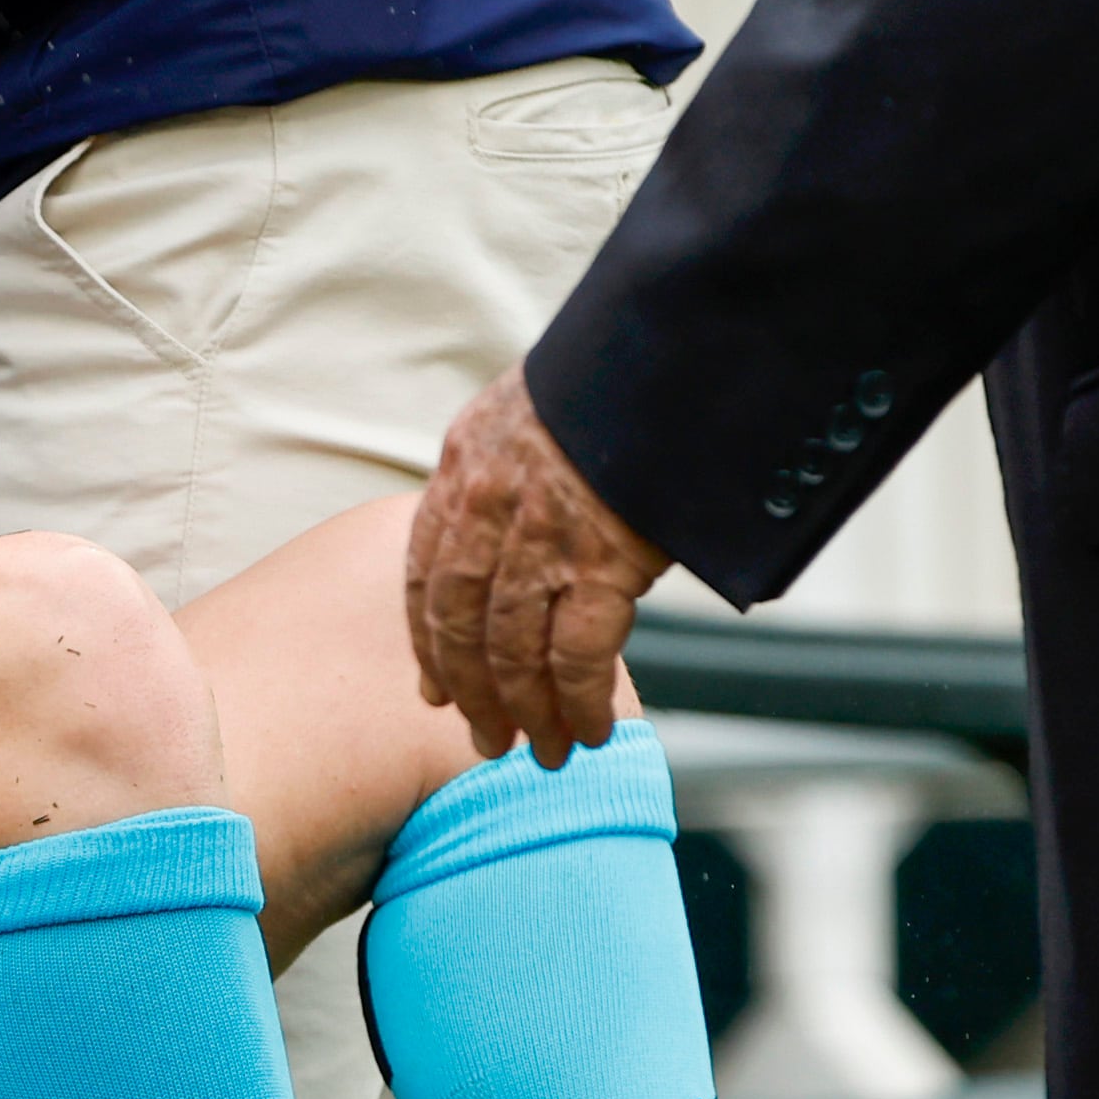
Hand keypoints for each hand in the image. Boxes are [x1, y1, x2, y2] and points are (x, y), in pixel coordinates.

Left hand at [407, 367, 670, 764]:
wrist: (672, 345)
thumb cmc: (617, 379)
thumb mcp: (534, 409)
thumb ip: (513, 469)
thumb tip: (524, 523)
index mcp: (463, 466)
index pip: (426, 572)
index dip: (428, 640)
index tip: (433, 689)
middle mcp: (486, 505)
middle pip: (457, 624)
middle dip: (471, 693)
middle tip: (488, 742)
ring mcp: (541, 536)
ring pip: (512, 650)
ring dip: (528, 712)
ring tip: (547, 753)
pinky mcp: (602, 559)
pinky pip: (576, 653)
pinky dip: (580, 701)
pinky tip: (592, 729)